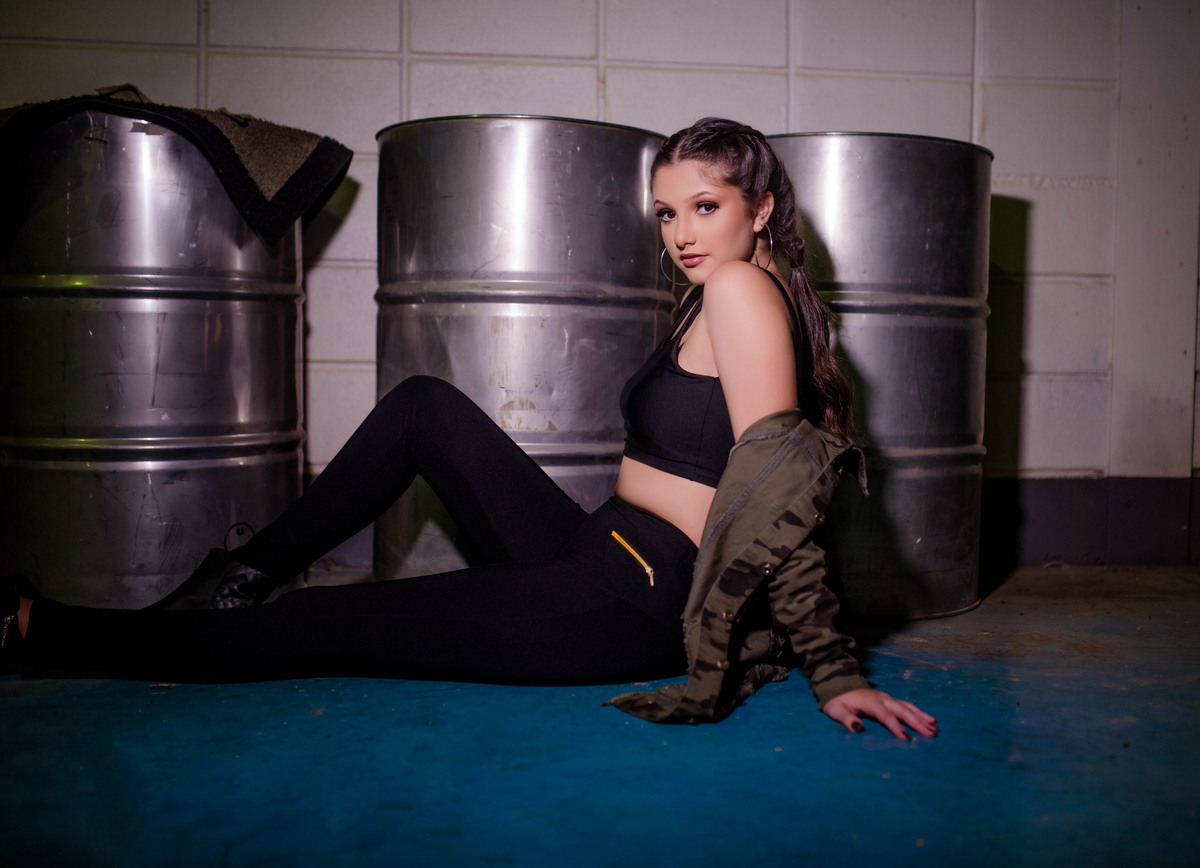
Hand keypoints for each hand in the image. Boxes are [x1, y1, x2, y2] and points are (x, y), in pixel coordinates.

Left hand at [822, 688, 938, 739]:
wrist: (839, 687)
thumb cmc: (837, 702)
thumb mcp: (835, 711)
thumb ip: (846, 719)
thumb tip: (857, 728)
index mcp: (870, 702)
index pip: (885, 715)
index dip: (896, 726)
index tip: (907, 738)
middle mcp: (882, 699)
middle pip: (902, 710)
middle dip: (917, 722)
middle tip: (931, 734)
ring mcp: (887, 698)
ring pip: (908, 707)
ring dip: (921, 717)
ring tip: (935, 727)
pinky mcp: (889, 701)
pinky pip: (907, 706)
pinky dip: (919, 712)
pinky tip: (930, 719)